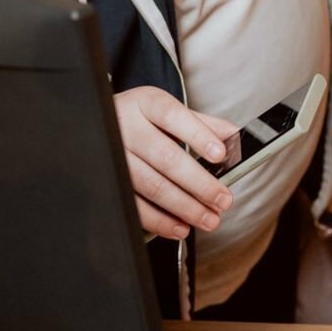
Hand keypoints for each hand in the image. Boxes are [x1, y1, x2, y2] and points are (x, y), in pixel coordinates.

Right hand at [114, 86, 235, 240]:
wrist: (96, 124)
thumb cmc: (140, 119)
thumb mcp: (167, 111)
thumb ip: (202, 123)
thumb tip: (234, 136)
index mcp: (146, 103)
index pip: (173, 116)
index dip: (198, 135)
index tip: (220, 154)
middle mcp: (127, 126)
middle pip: (166, 157)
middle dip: (199, 184)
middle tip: (223, 200)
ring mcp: (115, 155)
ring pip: (152, 185)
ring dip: (184, 207)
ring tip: (209, 218)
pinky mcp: (109, 181)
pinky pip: (135, 205)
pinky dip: (160, 221)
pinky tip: (180, 227)